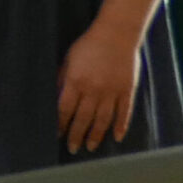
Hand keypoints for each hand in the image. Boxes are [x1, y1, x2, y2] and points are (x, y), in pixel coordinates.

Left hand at [57, 22, 140, 153]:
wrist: (117, 34)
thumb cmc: (89, 45)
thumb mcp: (69, 60)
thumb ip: (62, 79)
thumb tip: (54, 97)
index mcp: (76, 81)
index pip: (65, 109)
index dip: (60, 124)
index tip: (56, 135)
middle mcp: (93, 89)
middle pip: (83, 118)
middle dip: (76, 135)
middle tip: (72, 148)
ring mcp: (112, 91)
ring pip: (103, 119)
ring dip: (96, 135)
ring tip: (91, 147)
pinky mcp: (127, 90)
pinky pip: (124, 112)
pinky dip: (121, 126)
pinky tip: (117, 137)